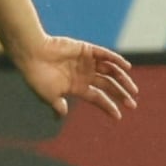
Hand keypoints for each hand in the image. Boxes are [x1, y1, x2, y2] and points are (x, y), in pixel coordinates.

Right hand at [13, 36, 138, 120]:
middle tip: (133, 104)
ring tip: (133, 90)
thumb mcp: (49, 96)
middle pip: (108, 85)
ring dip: (122, 79)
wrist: (32, 55)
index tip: (119, 116)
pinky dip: (117, 60)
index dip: (109, 106)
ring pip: (110, 71)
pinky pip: (105, 55)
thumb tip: (61, 115)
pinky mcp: (86, 49)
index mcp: (76, 87)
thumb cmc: (38, 77)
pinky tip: (127, 68)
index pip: (97, 98)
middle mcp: (84, 74)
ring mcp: (86, 61)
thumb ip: (58, 106)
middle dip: (121, 94)